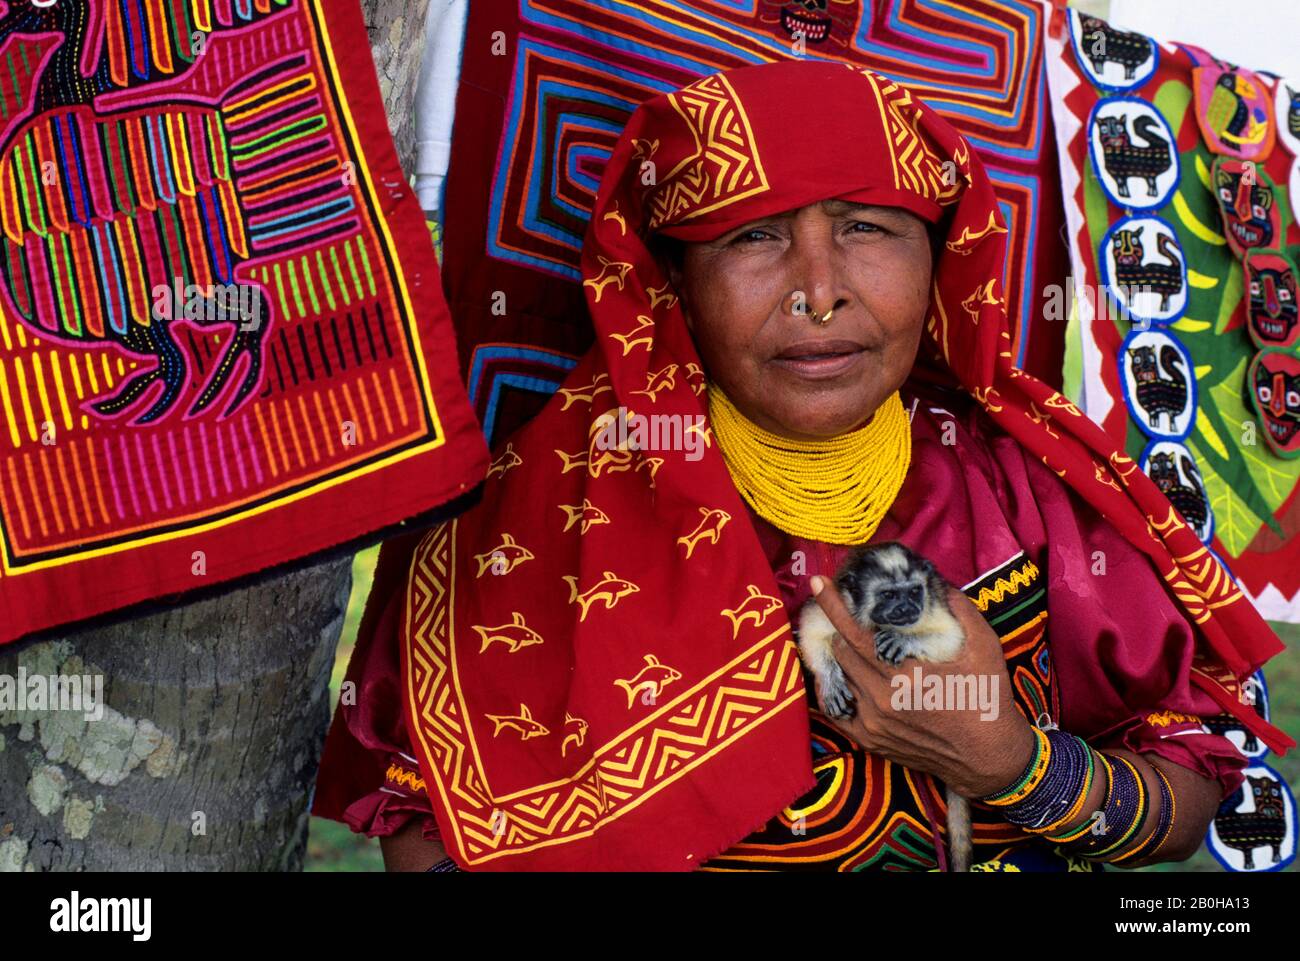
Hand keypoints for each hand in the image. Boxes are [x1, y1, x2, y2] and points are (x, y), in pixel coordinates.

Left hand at [807, 575, 1036, 798]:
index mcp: (905, 675)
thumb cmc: (988, 699)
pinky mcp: (869, 739)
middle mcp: (882, 698)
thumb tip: (934, 580)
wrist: (988, 759)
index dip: (832, 605)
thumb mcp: (985, 647)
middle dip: (838, 625)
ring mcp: (872, 721)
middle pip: (840, 650)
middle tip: (843, 609)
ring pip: (837, 675)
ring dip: (838, 653)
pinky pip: (835, 706)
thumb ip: (960, 609)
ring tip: (845, 636)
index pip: (853, 633)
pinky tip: (842, 670)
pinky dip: (834, 684)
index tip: (818, 582)